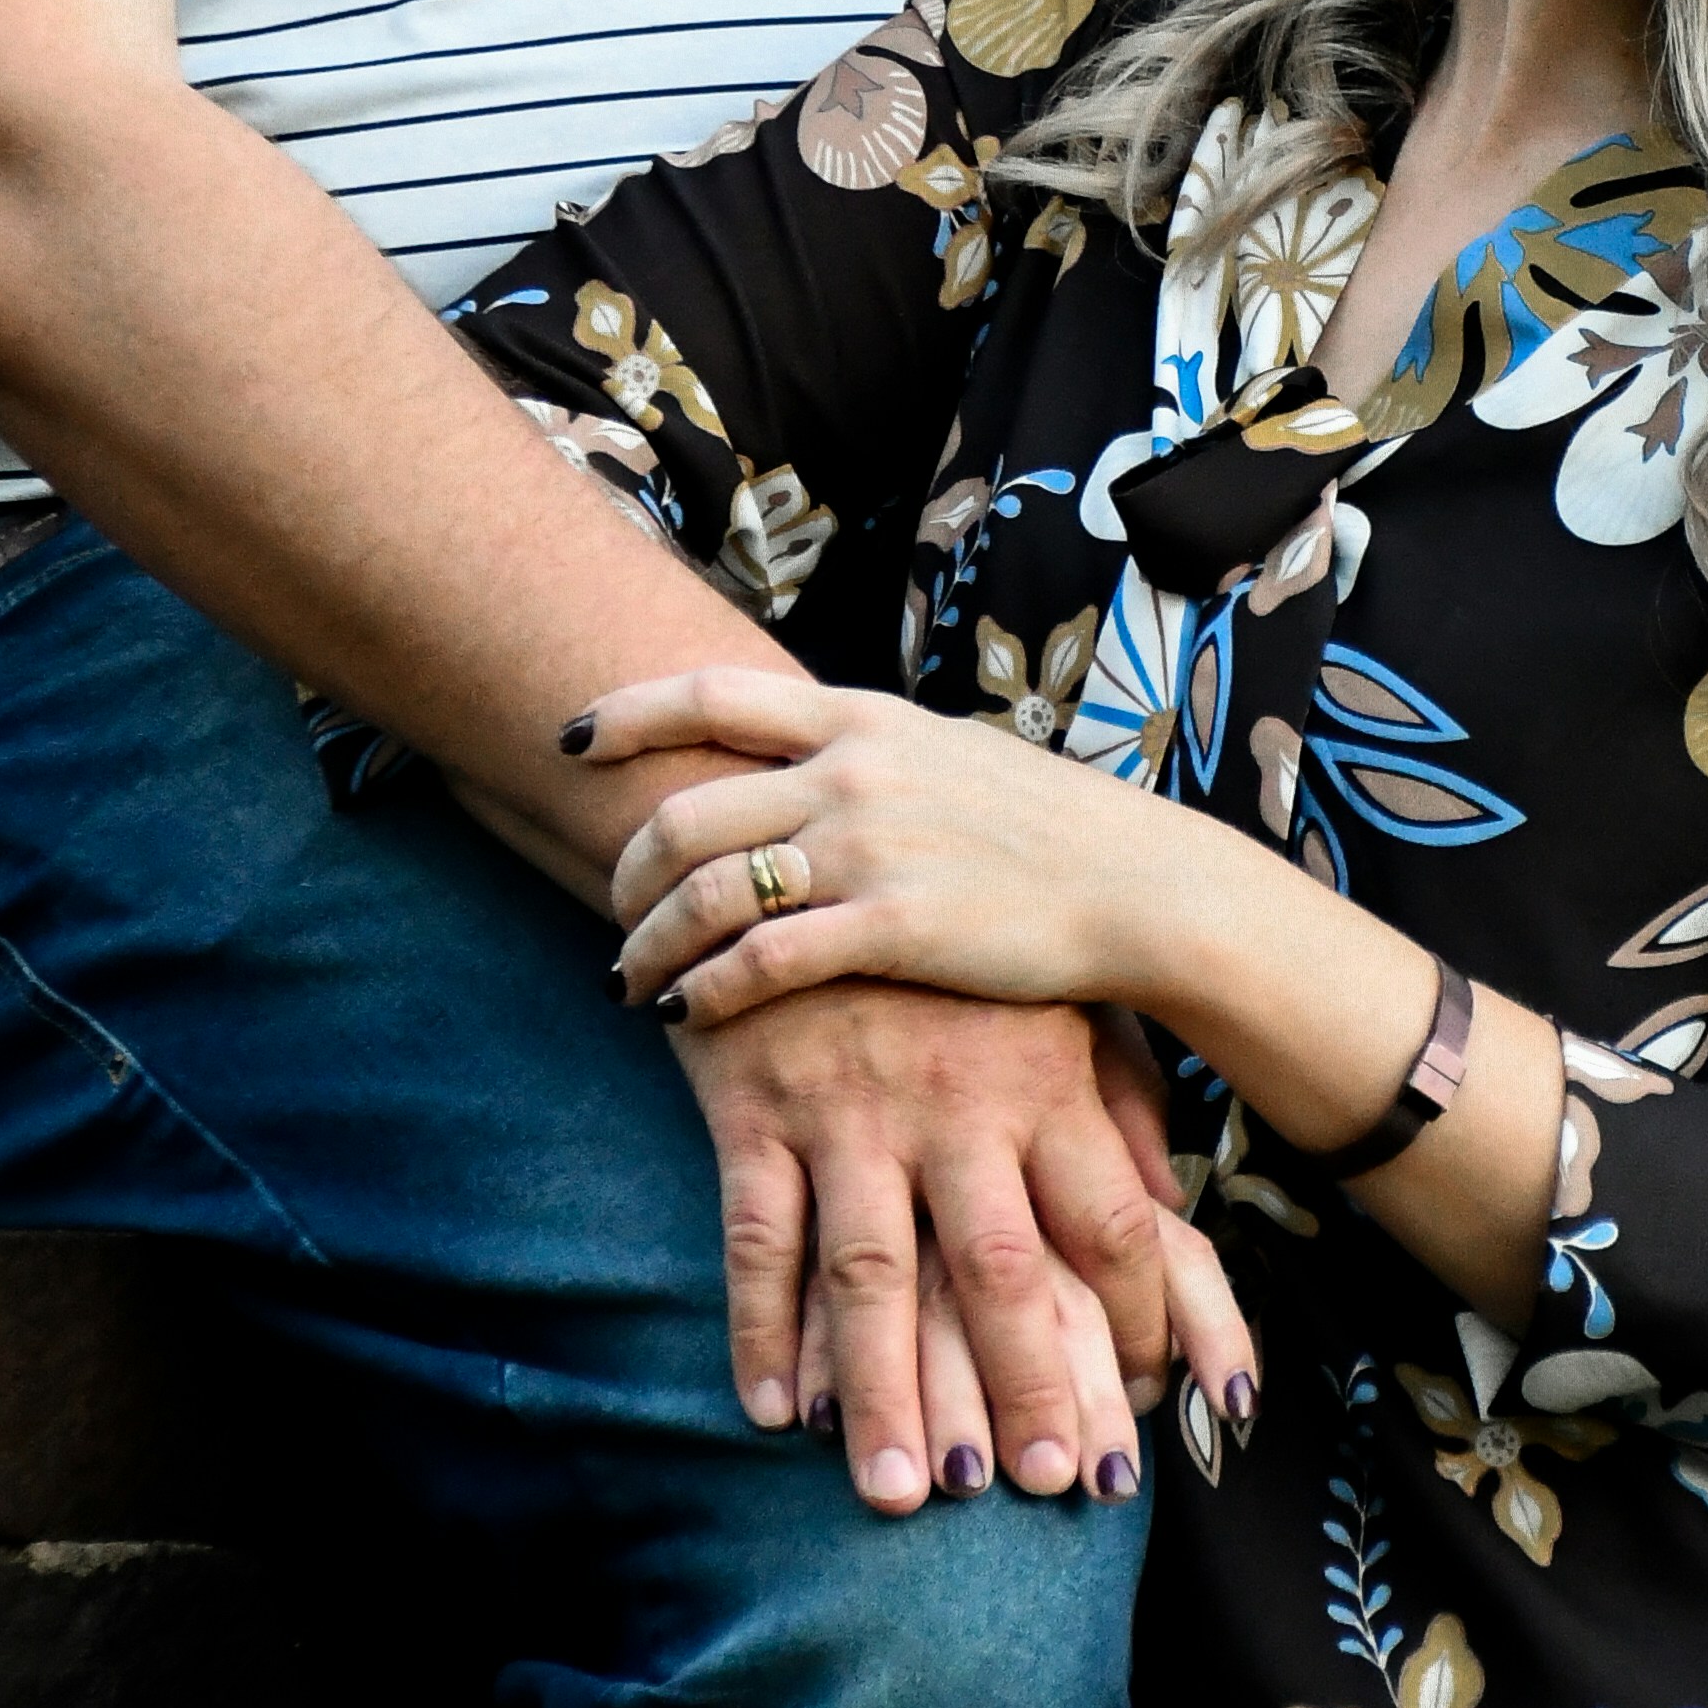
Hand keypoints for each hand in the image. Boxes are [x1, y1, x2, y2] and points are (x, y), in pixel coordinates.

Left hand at [581, 668, 1175, 1027]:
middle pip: (688, 811)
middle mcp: (853, 772)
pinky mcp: (892, 929)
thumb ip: (864, 752)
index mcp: (862, 718)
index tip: (573, 740)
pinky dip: (704, 988)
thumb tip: (798, 757)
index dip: (628, 714)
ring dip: (649, 942)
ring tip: (629, 979)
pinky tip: (682, 1013)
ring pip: (709, 891)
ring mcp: (870, 849)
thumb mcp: (946, 752)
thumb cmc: (1042, 827)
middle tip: (610, 910)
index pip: (713, 694)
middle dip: (627, 868)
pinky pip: (762, 960)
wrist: (1134, 883)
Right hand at [676, 975, 1258, 1517]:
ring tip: (901, 1496)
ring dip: (886, 1393)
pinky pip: (758, 1236)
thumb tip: (1175, 1217)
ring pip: (872, 1274)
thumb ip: (1114, 1102)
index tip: (1157, 1407)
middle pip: (1001, 1268)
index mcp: (1043, 1074)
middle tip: (1046, 1488)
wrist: (798, 843)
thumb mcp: (1050, 996)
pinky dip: (761, 1330)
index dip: (1144, 1322)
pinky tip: (773, 1414)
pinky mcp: (752, 1106)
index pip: (1115, 1220)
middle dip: (1027, 1385)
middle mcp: (953, 1099)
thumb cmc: (946, 943)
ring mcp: (847, 1106)